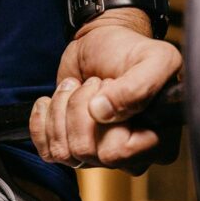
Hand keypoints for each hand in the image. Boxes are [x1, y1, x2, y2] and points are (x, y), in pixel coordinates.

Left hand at [29, 15, 181, 174]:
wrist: (102, 43)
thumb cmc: (131, 51)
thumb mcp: (154, 59)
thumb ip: (138, 87)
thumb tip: (101, 113)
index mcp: (157, 143)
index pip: (118, 152)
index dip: (106, 118)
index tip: (110, 86)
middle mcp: (129, 157)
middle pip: (86, 151)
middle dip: (80, 108)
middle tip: (93, 83)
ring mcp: (98, 156)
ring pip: (63, 152)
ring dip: (61, 109)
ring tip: (76, 87)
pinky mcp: (70, 147)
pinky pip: (46, 151)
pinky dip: (42, 119)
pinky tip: (54, 100)